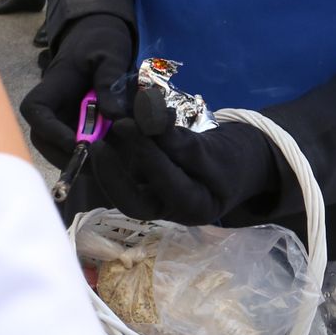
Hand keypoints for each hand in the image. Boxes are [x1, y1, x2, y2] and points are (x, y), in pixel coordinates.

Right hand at [20, 13, 133, 167]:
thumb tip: (114, 116)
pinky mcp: (79, 128)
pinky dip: (97, 157)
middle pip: (44, 140)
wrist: (102, 39)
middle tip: (99, 165)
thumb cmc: (101, 41)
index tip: (77, 144)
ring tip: (111, 164)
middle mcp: (52, 108)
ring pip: (60, 149)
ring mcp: (64, 120)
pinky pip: (82, 148)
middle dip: (67, 156)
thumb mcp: (110, 55)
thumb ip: (109, 81)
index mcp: (52, 87)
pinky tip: (119, 158)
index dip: (50, 131)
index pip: (35, 111)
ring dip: (83, 161)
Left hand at [87, 119, 282, 224]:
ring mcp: (155, 204)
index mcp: (195, 207)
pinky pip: (125, 178)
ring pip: (125, 188)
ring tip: (103, 134)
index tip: (128, 124)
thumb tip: (149, 122)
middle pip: (133, 202)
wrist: (235, 169)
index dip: (146, 153)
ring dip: (110, 164)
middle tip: (100, 144)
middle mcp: (170, 212)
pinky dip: (116, 160)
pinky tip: (111, 137)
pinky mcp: (145, 191)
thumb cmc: (232, 161)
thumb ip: (183, 142)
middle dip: (112, 175)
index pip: (166, 182)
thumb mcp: (216, 150)